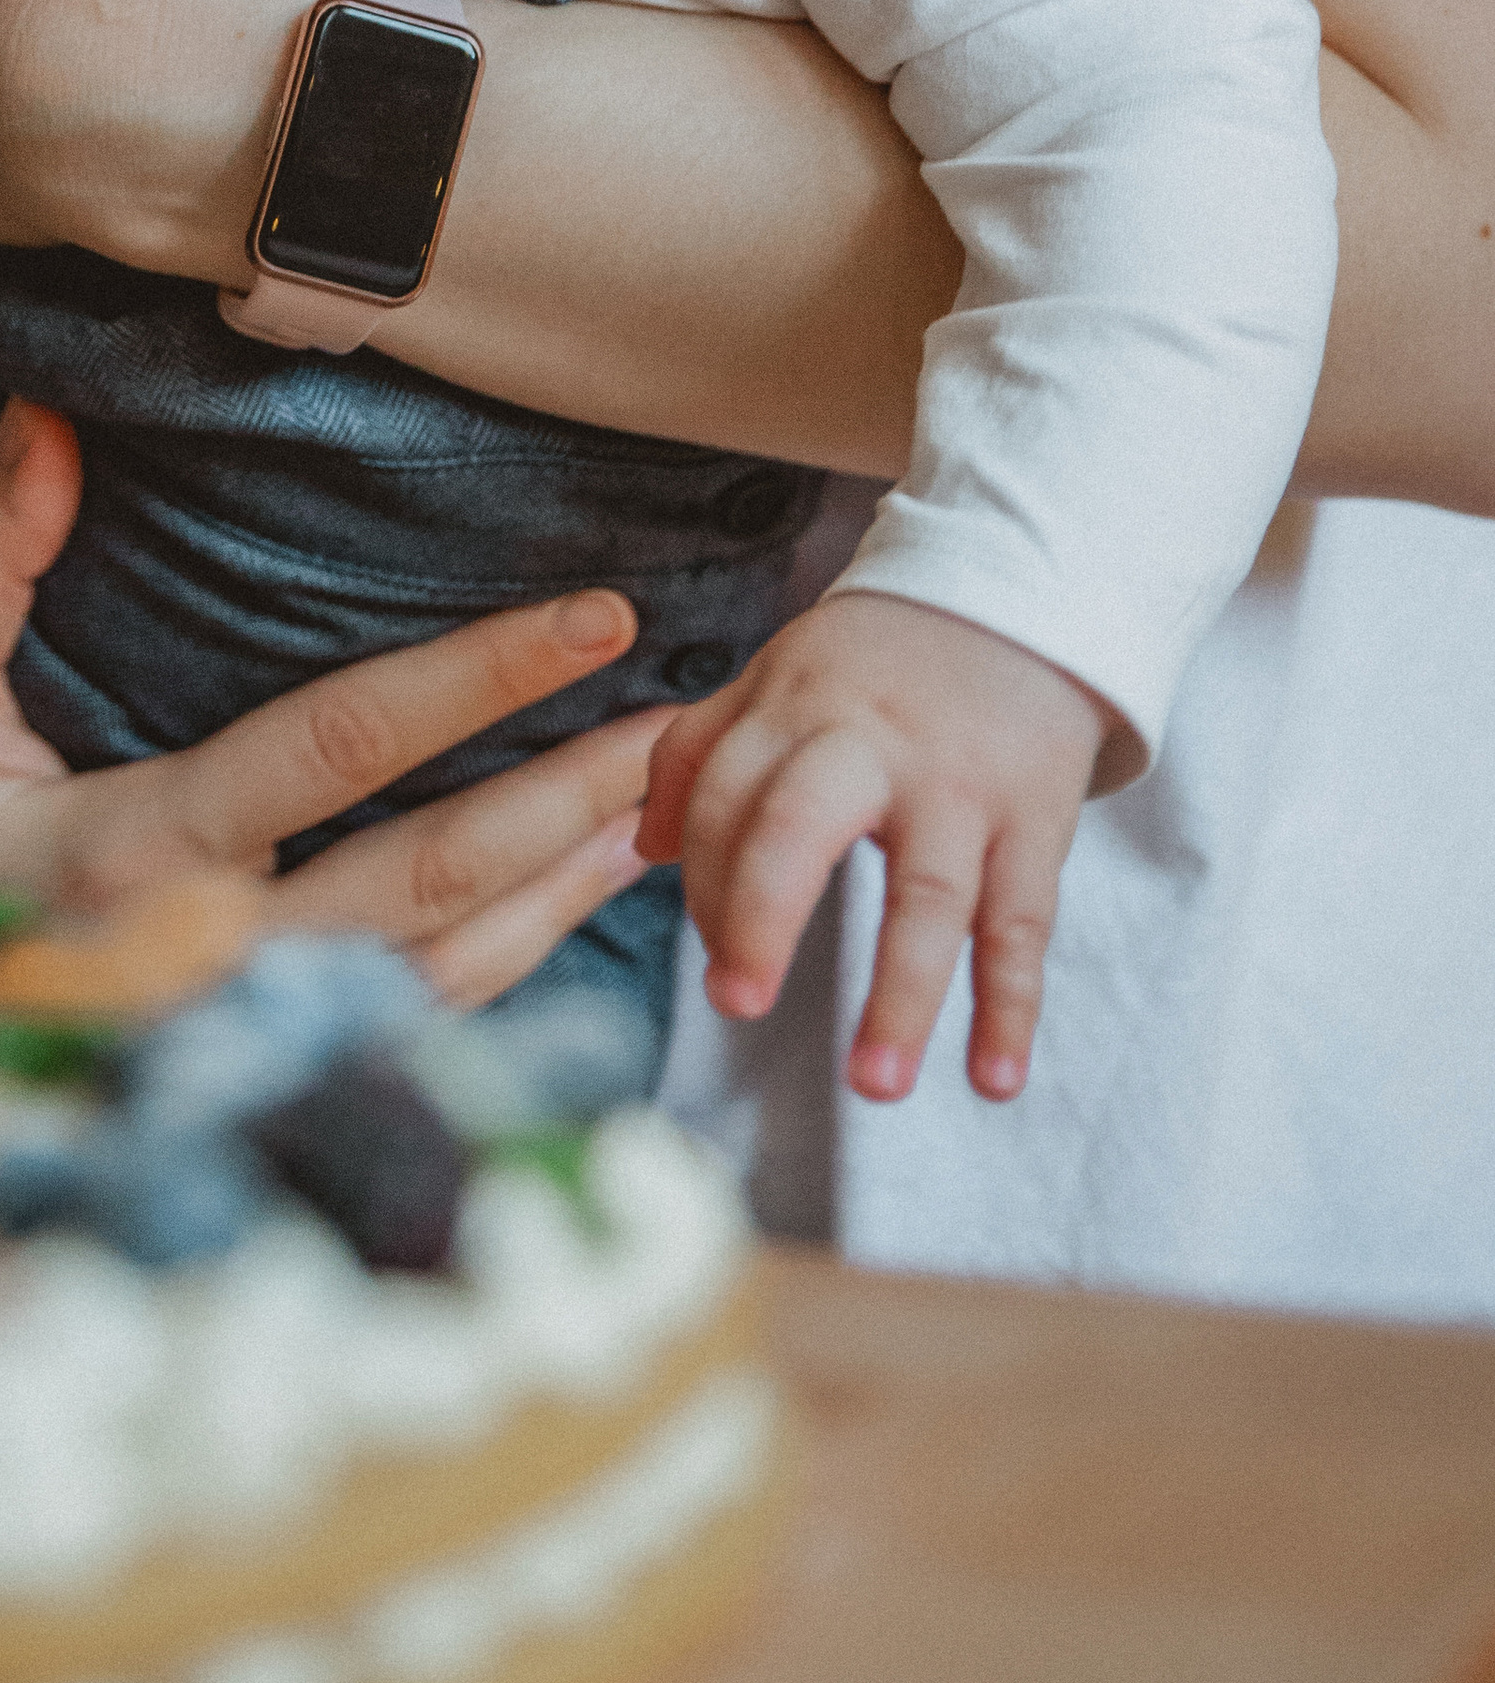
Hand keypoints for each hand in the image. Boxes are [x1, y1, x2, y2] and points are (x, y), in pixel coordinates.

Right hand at [0, 398, 679, 1005]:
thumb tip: (49, 415)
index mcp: (118, 858)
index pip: (333, 753)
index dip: (474, 682)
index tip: (592, 619)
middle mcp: (202, 966)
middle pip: (434, 879)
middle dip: (577, 792)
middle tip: (698, 712)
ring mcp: (240, 1040)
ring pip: (450, 969)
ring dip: (572, 878)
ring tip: (679, 790)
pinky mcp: (258, 1073)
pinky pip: (419, 1021)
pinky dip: (521, 957)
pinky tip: (586, 891)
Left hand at [638, 590, 1109, 1102]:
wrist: (1019, 595)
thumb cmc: (874, 663)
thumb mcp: (778, 676)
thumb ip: (700, 750)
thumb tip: (644, 849)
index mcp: (793, 709)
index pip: (723, 800)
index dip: (705, 883)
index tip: (718, 965)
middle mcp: (870, 745)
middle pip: (801, 827)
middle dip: (760, 916)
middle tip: (734, 1004)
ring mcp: (958, 784)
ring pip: (928, 895)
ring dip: (903, 996)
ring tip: (874, 1087)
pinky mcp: (1036, 815)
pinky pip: (1025, 922)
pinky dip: (1013, 1006)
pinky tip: (994, 1081)